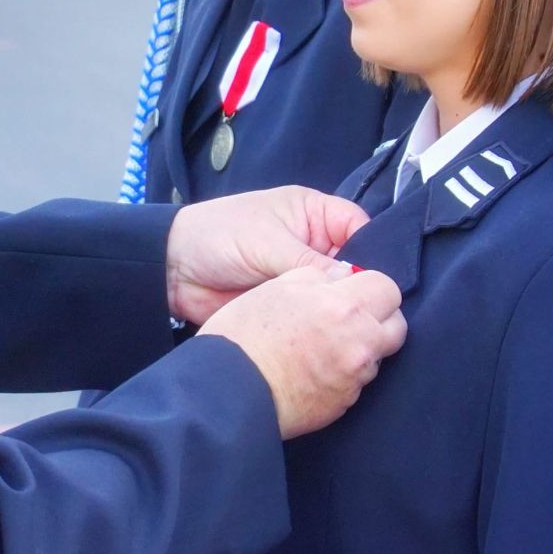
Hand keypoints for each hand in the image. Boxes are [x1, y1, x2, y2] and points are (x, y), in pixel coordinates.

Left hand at [165, 185, 369, 322]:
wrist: (172, 270)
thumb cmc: (218, 236)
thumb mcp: (267, 242)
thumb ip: (311, 261)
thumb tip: (355, 282)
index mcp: (313, 214)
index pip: (360, 228)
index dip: (373, 252)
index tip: (380, 281)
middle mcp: (312, 243)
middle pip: (354, 264)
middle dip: (361, 286)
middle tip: (375, 313)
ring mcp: (300, 275)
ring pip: (335, 294)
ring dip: (340, 309)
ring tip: (358, 329)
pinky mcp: (288, 303)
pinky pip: (314, 315)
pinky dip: (321, 325)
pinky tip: (334, 339)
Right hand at [204, 264, 405, 437]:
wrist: (230, 390)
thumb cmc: (244, 334)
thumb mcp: (275, 288)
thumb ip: (316, 278)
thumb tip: (341, 278)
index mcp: (342, 306)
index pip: (387, 286)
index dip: (369, 286)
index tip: (353, 291)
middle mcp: (359, 342)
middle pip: (396, 324)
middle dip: (378, 318)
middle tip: (348, 317)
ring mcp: (355, 377)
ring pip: (378, 355)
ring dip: (361, 348)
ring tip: (324, 346)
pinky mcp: (345, 404)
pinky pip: (358, 382)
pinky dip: (343, 374)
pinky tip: (314, 369)